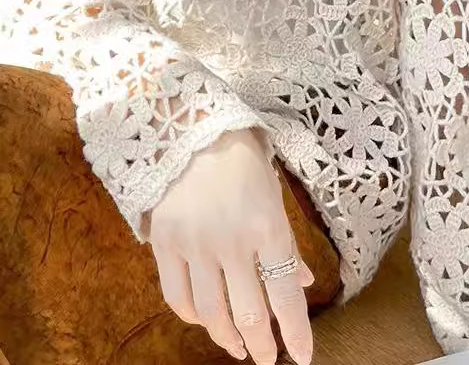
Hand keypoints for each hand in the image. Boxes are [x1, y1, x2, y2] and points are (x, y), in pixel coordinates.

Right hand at [149, 129, 314, 364]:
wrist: (188, 127)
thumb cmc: (240, 157)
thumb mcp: (273, 194)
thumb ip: (286, 243)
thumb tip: (301, 282)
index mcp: (267, 226)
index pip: (286, 296)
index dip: (296, 335)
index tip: (302, 359)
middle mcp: (232, 241)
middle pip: (250, 315)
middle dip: (263, 346)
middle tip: (267, 359)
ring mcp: (195, 243)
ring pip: (213, 313)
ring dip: (228, 339)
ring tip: (239, 348)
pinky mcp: (165, 242)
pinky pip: (177, 295)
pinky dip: (193, 317)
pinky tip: (204, 320)